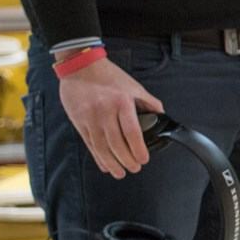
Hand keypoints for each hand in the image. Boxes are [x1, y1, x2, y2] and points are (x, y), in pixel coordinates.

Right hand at [58, 57, 162, 178]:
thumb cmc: (107, 75)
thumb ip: (148, 101)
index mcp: (121, 102)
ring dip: (112, 163)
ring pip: (102, 147)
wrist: (80, 67)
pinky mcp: (79, 121)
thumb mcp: (132, 85)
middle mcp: (104, 112)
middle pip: (117, 144)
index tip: (143, 159)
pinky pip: (89, 144)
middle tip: (134, 168)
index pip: (132, 133)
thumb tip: (160, 115)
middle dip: (126, 160)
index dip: (138, 150)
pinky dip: (97, 157)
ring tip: (120, 172)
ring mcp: (90, 118)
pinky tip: (104, 164)